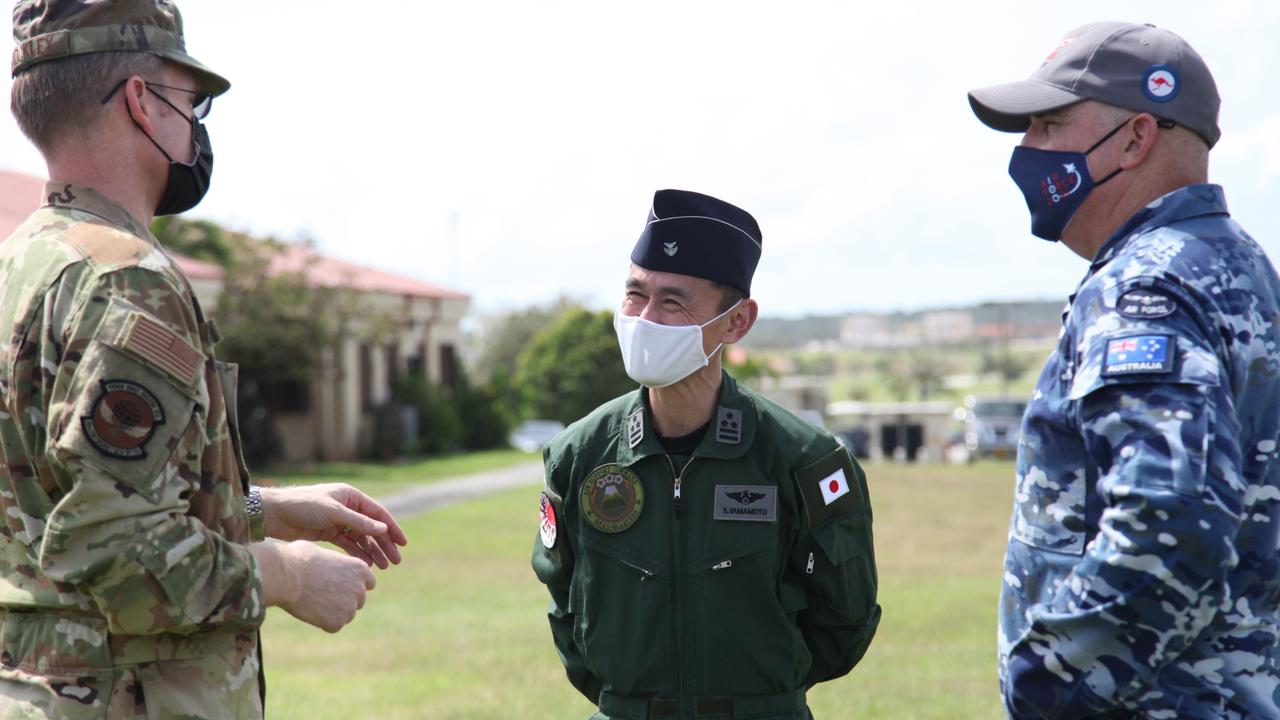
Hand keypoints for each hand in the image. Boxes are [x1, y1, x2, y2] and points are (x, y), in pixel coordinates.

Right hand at [255, 540, 376, 632]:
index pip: (368, 583)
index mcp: (360, 569)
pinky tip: (310, 611)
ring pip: (346, 615)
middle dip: (344, 600)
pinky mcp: (337, 622)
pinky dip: (323, 622)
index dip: (354, 585)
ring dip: (334, 612)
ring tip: (313, 602)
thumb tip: (330, 565)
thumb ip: (336, 564)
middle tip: (323, 596)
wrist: (286, 576)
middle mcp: (360, 588)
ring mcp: (350, 607)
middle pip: (358, 601)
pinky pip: (334, 626)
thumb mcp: (324, 554)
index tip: (340, 586)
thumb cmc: (298, 559)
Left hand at [259, 484, 407, 568]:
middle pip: (372, 527)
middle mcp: (347, 508)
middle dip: (384, 544)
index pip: (378, 513)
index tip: (402, 543)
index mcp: (351, 496)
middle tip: (395, 561)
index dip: (392, 528)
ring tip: (382, 567)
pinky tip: (364, 564)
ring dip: (372, 551)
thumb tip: (383, 529)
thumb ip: (358, 522)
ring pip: (361, 538)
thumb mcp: (333, 512)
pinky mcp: (327, 533)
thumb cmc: (302, 505)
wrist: (272, 515)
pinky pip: (348, 544)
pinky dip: (357, 554)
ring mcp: (337, 521)